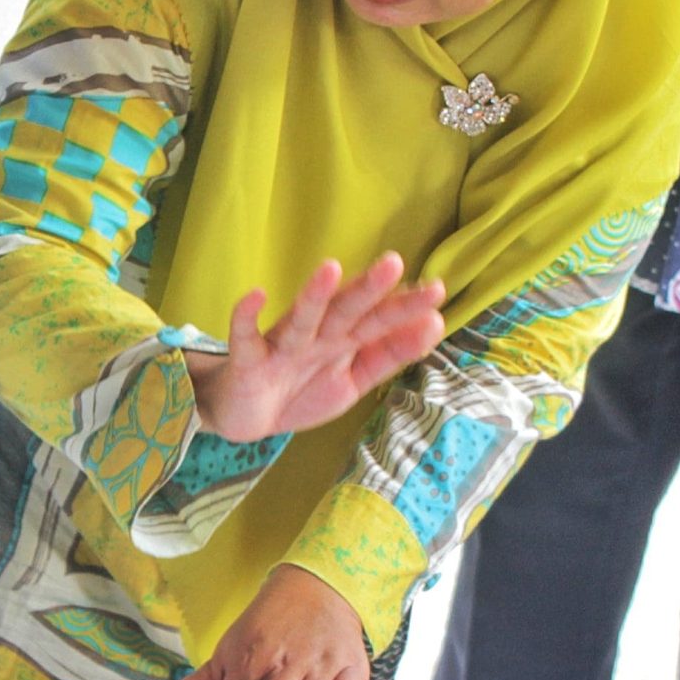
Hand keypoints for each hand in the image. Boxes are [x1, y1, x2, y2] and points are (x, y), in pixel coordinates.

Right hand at [185, 253, 446, 442]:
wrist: (245, 416)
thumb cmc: (301, 389)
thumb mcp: (353, 379)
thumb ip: (389, 353)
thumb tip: (435, 322)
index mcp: (342, 341)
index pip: (376, 320)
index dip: (402, 308)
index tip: (434, 291)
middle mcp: (315, 336)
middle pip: (344, 311)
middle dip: (367, 290)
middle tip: (393, 263)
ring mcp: (281, 346)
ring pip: (300, 320)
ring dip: (312, 296)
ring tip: (329, 269)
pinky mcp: (247, 360)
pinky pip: (245, 337)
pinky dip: (246, 316)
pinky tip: (255, 295)